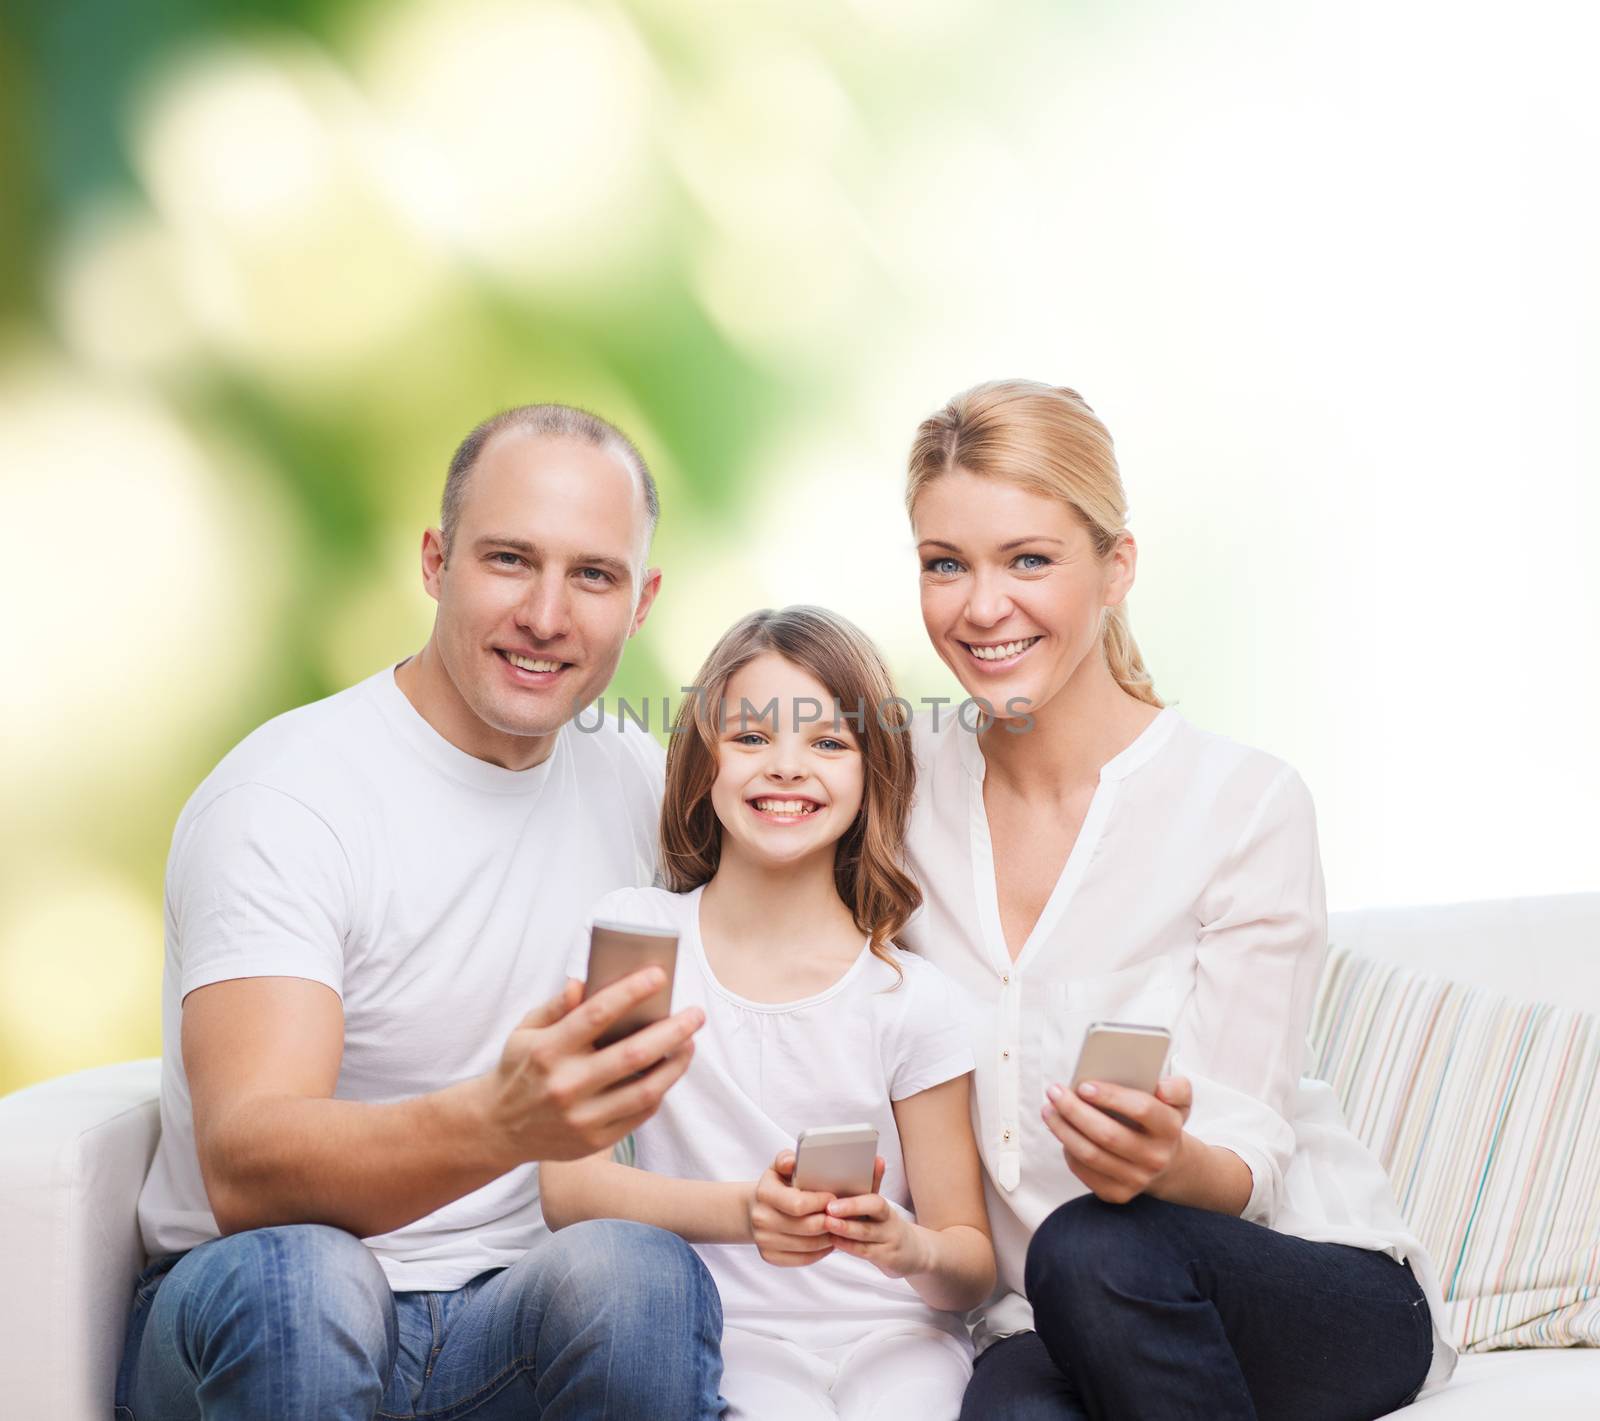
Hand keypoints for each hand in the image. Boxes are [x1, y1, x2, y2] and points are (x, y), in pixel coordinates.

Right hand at [478, 971, 703, 1165]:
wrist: (497, 1128)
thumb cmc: (519, 1068)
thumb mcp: (525, 1030)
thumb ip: (555, 1005)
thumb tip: (584, 982)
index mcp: (547, 1050)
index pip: (596, 1015)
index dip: (631, 992)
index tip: (660, 975)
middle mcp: (565, 1085)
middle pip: (631, 1055)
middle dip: (671, 1030)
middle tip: (696, 1014)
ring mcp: (581, 1117)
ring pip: (644, 1090)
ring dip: (675, 1065)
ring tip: (690, 1043)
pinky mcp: (594, 1140)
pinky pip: (639, 1114)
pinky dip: (660, 1091)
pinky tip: (669, 1071)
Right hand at [749, 1150, 837, 1267]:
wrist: (754, 1209)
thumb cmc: (776, 1185)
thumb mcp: (779, 1167)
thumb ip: (786, 1160)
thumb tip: (792, 1162)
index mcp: (764, 1193)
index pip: (799, 1204)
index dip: (821, 1202)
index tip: (834, 1197)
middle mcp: (761, 1219)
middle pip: (807, 1227)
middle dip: (830, 1221)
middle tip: (843, 1215)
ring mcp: (764, 1241)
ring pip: (808, 1245)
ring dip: (829, 1237)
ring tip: (839, 1227)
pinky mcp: (770, 1256)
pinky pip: (803, 1259)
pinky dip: (820, 1252)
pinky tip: (828, 1240)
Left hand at [820, 1157, 929, 1279]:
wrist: (915, 1253)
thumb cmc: (887, 1227)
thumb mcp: (880, 1209)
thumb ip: (872, 1186)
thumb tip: (875, 1158)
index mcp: (884, 1208)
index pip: (875, 1198)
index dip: (857, 1197)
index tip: (836, 1196)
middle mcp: (889, 1222)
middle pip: (874, 1209)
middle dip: (851, 1207)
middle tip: (829, 1208)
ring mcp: (889, 1241)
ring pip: (867, 1234)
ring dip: (845, 1228)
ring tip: (827, 1223)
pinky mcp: (887, 1259)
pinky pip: (865, 1252)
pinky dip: (848, 1246)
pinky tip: (833, 1241)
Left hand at [1042, 1075, 1192, 1203]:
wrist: (1165, 1163)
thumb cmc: (1160, 1121)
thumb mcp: (1178, 1101)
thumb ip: (1176, 1088)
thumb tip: (1160, 1087)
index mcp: (1170, 1128)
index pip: (1142, 1109)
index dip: (1111, 1096)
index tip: (1083, 1086)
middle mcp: (1155, 1158)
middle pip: (1108, 1134)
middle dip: (1075, 1111)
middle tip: (1054, 1092)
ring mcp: (1136, 1180)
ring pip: (1091, 1155)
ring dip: (1063, 1130)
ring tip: (1048, 1110)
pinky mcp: (1117, 1194)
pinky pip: (1084, 1170)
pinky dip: (1068, 1149)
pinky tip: (1060, 1131)